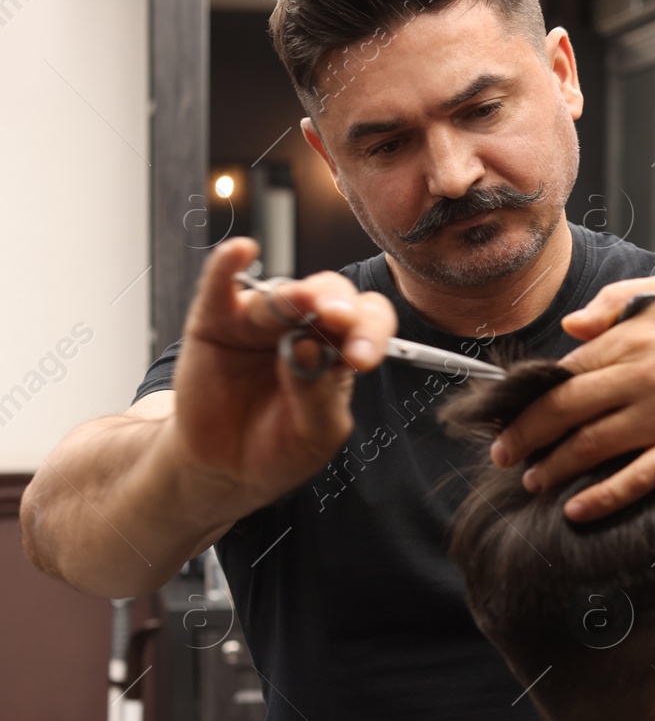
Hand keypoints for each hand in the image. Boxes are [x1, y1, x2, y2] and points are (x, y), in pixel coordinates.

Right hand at [164, 238, 397, 512]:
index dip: (371, 332)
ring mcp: (261, 321)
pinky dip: (228, 265)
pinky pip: (220, 286)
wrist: (226, 469)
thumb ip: (319, 396)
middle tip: (339, 320)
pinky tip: (240, 251)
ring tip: (300, 302)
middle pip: (331, 296)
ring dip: (294, 296)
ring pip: (282, 294)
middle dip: (338, 305)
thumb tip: (307, 349)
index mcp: (341, 349)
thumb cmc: (280, 448)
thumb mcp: (316, 434)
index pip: (369, 321)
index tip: (362, 359)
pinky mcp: (216, 322)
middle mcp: (305, 326)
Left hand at [489, 272, 654, 520]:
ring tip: (533, 482)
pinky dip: (604, 495)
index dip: (531, 397)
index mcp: (633, 337)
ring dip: (554, 467)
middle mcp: (641, 376)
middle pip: (565, 410)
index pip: (564, 371)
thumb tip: (571, 328)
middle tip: (504, 456)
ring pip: (592, 445)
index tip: (509, 415)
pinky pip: (639, 476)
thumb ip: (617, 302)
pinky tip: (578, 509)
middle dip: (526, 436)